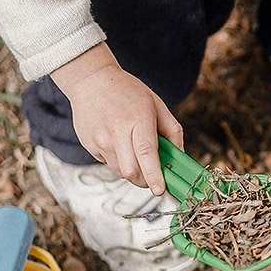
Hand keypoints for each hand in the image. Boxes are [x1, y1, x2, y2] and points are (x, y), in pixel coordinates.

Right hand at [52, 44, 182, 194]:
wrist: (91, 80)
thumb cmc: (128, 92)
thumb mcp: (156, 105)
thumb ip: (172, 132)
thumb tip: (180, 157)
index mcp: (138, 119)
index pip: (146, 153)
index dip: (154, 175)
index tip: (160, 189)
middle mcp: (117, 132)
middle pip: (132, 171)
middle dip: (145, 180)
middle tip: (152, 176)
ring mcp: (100, 140)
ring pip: (120, 171)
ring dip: (132, 170)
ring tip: (132, 149)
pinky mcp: (90, 145)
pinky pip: (108, 163)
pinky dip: (118, 160)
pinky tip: (117, 142)